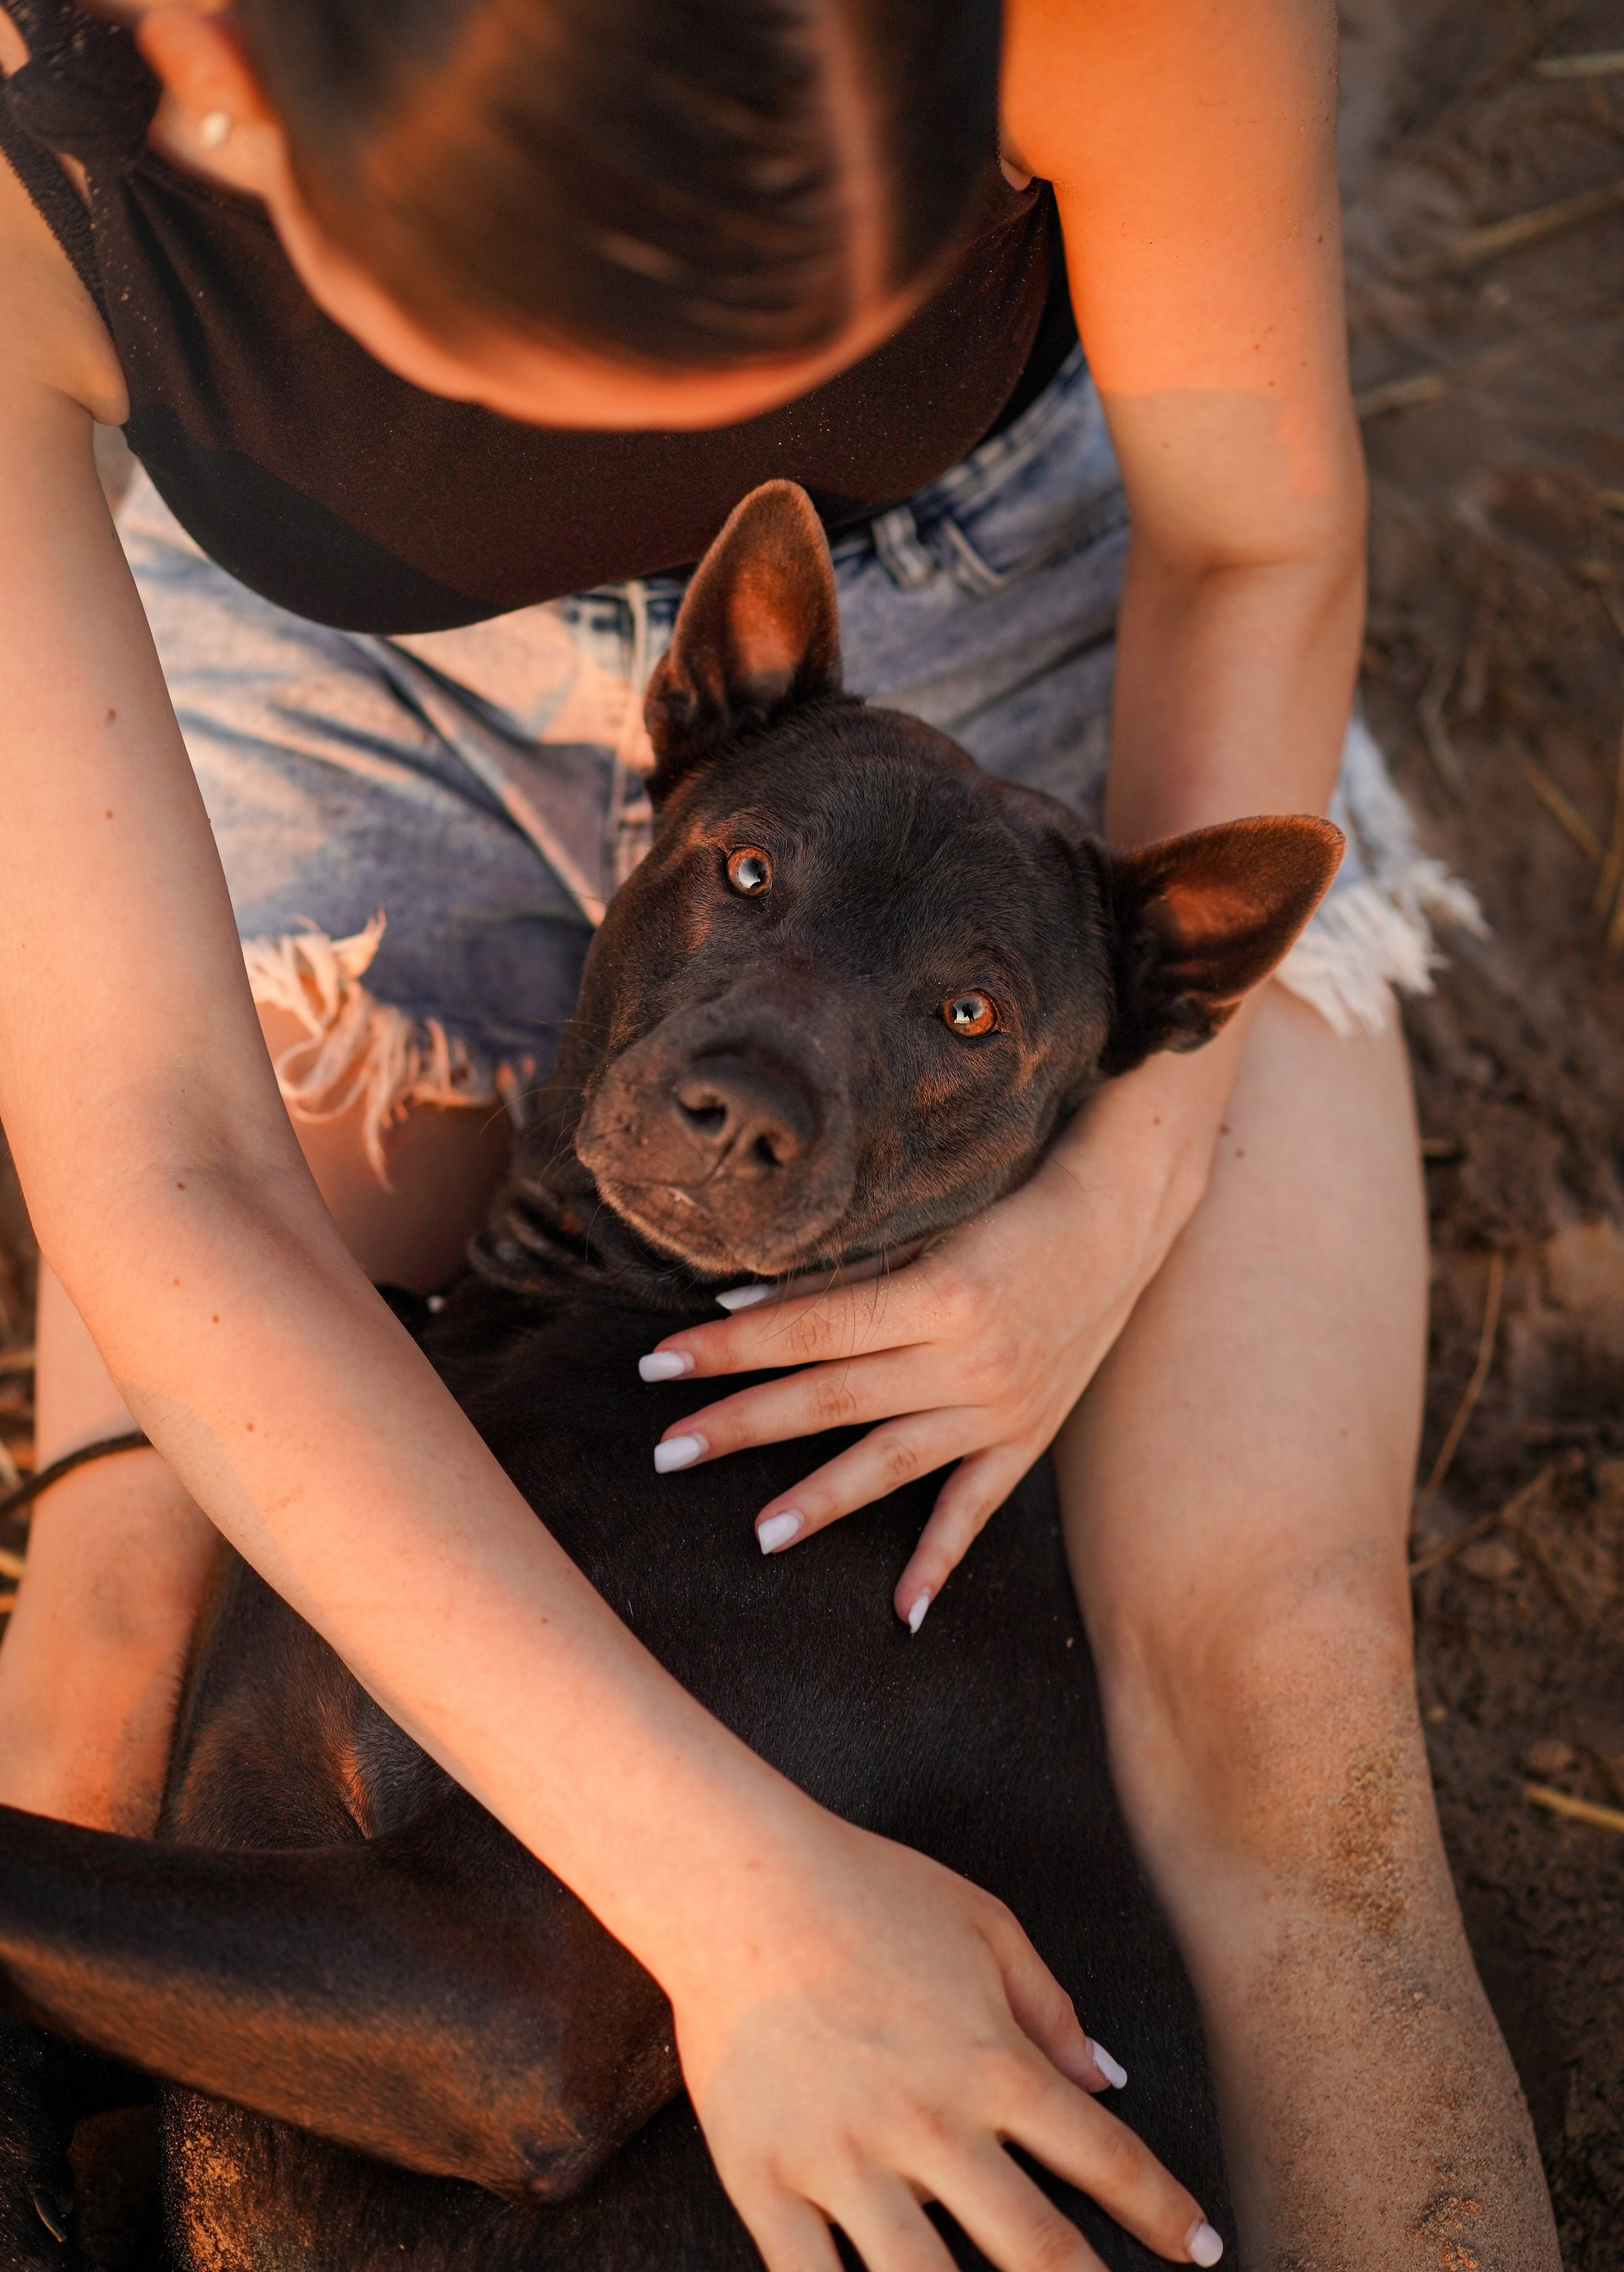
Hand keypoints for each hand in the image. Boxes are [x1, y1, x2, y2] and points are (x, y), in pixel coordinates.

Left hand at [639, 1042, 1235, 1624]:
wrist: (1120, 1221)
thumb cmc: (1011, 1205)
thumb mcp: (927, 1226)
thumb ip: (842, 1277)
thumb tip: (740, 1306)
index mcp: (939, 1293)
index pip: (811, 1329)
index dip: (730, 1347)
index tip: (660, 1362)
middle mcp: (970, 1360)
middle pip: (835, 1398)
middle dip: (744, 1422)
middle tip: (667, 1449)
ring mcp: (1001, 1407)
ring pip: (893, 1461)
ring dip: (822, 1499)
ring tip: (757, 1534)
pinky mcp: (1027, 1437)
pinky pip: (974, 1507)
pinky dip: (939, 1560)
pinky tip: (900, 1612)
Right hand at [669, 1815, 1220, 2271]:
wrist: (735, 1883)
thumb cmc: (865, 1888)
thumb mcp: (983, 1924)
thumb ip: (1050, 2007)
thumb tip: (1108, 2080)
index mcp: (993, 2062)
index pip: (1107, 2159)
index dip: (1164, 2213)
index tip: (1199, 2248)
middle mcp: (931, 2126)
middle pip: (1037, 2252)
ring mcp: (847, 2163)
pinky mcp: (768, 2184)